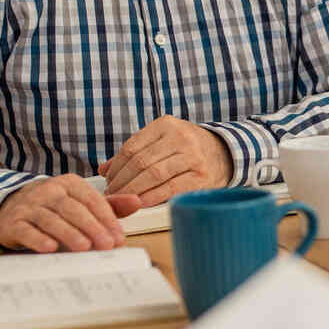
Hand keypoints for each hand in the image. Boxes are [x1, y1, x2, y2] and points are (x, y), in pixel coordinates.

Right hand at [0, 174, 139, 252]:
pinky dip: (37, 239)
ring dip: (68, 233)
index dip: (107, 219)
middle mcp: (49, 191)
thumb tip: (138, 201)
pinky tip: (49, 248)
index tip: (118, 237)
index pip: (92, 200)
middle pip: (72, 208)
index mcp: (69, 184)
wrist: (10, 206)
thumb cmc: (53, 207)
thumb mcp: (81, 203)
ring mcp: (30, 205)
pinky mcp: (14, 221)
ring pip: (51, 218)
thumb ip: (109, 205)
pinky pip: (26, 229)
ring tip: (84, 247)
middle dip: (92, 227)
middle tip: (106, 244)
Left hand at [99, 116, 231, 206]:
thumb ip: (134, 152)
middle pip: (140, 162)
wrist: (225, 154)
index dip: (116, 167)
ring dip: (133, 190)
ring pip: (153, 175)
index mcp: (166, 124)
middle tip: (112, 194)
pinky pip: (170, 188)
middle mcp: (180, 137)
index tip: (108, 181)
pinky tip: (140, 203)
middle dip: (121, 181)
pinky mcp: (201, 176)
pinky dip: (152, 197)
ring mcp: (192, 156)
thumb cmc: (186, 148)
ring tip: (123, 199)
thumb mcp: (162, 141)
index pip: (131, 147)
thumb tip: (104, 169)